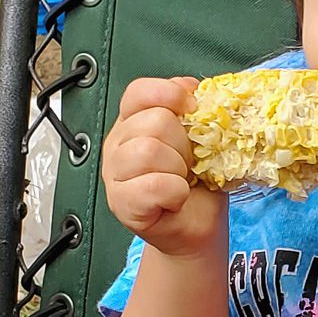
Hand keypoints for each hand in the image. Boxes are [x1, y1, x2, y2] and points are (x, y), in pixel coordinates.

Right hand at [101, 76, 226, 257]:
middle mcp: (119, 144)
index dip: (168, 94)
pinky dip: (176, 193)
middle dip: (184, 144)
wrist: (197, 227)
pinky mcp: (122, 203)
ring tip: (181, 181)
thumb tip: (196, 89)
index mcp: (134, 122)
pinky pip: (154, 185)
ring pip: (149, 151)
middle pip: (154, 121)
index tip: (192, 110)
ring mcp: (115, 174)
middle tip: (189, 164)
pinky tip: (175, 198)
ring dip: (178, 169)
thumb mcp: (202, 140)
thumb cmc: (198, 184)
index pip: (139, 92)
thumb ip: (195, 113)